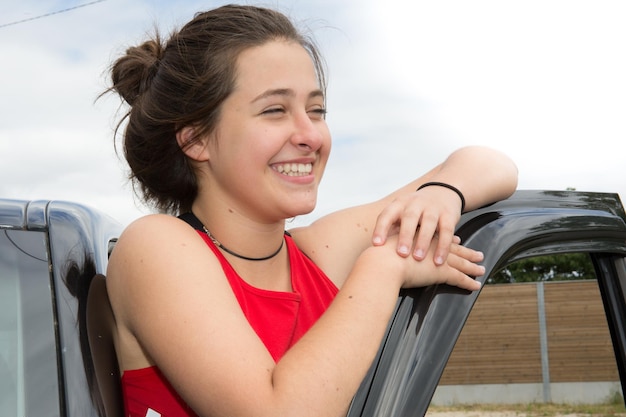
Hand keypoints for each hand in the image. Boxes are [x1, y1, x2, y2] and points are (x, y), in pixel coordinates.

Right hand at [364, 233, 483, 291]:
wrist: (381, 262)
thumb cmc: (377, 257)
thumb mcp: (383, 247)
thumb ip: (386, 246)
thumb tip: (377, 248)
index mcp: (418, 236)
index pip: (436, 237)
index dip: (446, 239)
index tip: (456, 239)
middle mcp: (430, 245)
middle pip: (452, 247)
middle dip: (465, 251)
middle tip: (477, 254)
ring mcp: (437, 258)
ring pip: (460, 262)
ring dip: (472, 266)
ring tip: (481, 269)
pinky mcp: (441, 272)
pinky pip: (459, 277)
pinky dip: (468, 282)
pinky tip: (476, 285)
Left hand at [372, 186, 462, 264]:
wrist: (442, 192)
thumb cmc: (415, 209)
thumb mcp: (401, 214)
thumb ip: (391, 230)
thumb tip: (376, 251)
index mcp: (399, 204)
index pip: (387, 215)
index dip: (380, 229)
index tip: (376, 244)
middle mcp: (415, 203)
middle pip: (409, 218)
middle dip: (405, 236)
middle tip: (401, 253)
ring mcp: (433, 208)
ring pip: (428, 223)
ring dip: (423, 241)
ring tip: (419, 258)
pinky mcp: (448, 215)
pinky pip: (447, 231)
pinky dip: (443, 246)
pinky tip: (438, 260)